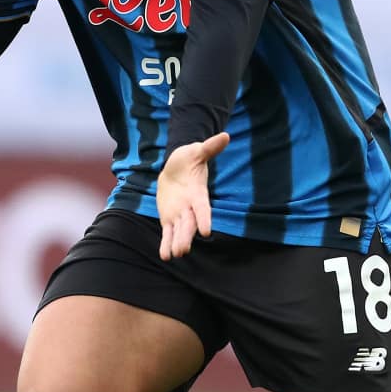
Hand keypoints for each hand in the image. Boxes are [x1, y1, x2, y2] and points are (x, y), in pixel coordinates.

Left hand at [156, 132, 229, 260]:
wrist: (176, 168)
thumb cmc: (188, 159)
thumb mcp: (196, 151)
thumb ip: (209, 147)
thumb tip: (225, 135)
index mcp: (197, 194)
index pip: (202, 208)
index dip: (203, 218)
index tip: (206, 231)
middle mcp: (190, 207)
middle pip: (189, 224)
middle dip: (186, 236)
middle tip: (184, 249)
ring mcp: (180, 214)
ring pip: (179, 231)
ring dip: (176, 242)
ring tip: (174, 255)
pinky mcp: (170, 218)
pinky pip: (168, 233)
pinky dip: (166, 243)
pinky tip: (165, 255)